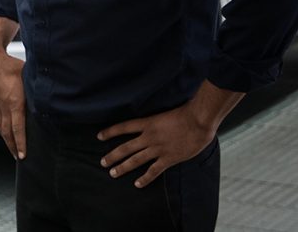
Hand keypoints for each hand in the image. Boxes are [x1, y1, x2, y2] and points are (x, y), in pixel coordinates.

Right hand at [0, 46, 27, 159]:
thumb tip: (52, 94)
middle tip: (19, 158)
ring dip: (7, 141)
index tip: (23, 154)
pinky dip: (1, 130)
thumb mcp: (28, 76)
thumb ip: (38, 88)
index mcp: (14, 102)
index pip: (17, 128)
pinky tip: (4, 133)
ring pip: (1, 128)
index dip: (21, 143)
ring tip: (12, 150)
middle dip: (13, 147)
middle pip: (8, 133)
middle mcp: (3, 107)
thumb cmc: (10, 65)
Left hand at [98, 103, 218, 188]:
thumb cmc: (186, 113)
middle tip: (102, 162)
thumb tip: (151, 123)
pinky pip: (154, 171)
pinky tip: (137, 184)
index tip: (99, 136)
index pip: (123, 127)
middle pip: (126, 148)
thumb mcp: (165, 113)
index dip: (110, 132)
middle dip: (112, 155)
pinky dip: (145, 178)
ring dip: (123, 167)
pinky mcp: (168, 158)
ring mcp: (158, 149)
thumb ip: (156, 121)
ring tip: (112, 173)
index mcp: (148, 123)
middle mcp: (149, 137)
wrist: (199, 121)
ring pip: (135, 160)